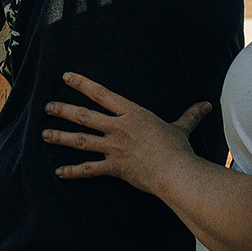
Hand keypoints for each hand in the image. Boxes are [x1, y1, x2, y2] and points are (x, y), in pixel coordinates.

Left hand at [43, 72, 212, 194]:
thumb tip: (206, 105)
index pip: (101, 94)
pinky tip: (59, 172)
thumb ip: (190, 115)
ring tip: (45, 133)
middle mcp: (118, 127)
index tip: (66, 77)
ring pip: (81, 140)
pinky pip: (89, 170)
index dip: (82, 84)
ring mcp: (113, 147)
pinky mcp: (114, 167)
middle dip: (63, 110)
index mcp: (131, 113)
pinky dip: (73, 172)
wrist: (175, 171)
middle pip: (84, 116)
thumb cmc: (177, 148)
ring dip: (61, 137)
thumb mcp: (182, 127)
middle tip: (47, 107)